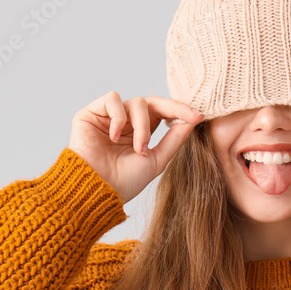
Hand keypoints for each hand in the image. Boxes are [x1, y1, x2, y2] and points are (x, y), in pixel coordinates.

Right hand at [68, 91, 203, 203]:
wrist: (96, 190)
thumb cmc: (124, 182)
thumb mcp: (156, 160)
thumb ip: (174, 139)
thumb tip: (194, 119)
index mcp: (140, 132)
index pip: (163, 113)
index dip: (180, 111)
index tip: (199, 116)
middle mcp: (125, 122)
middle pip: (153, 102)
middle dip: (172, 109)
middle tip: (188, 117)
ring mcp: (108, 117)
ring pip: (137, 102)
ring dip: (143, 126)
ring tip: (138, 149)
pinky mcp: (91, 113)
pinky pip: (112, 99)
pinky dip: (119, 117)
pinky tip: (115, 137)